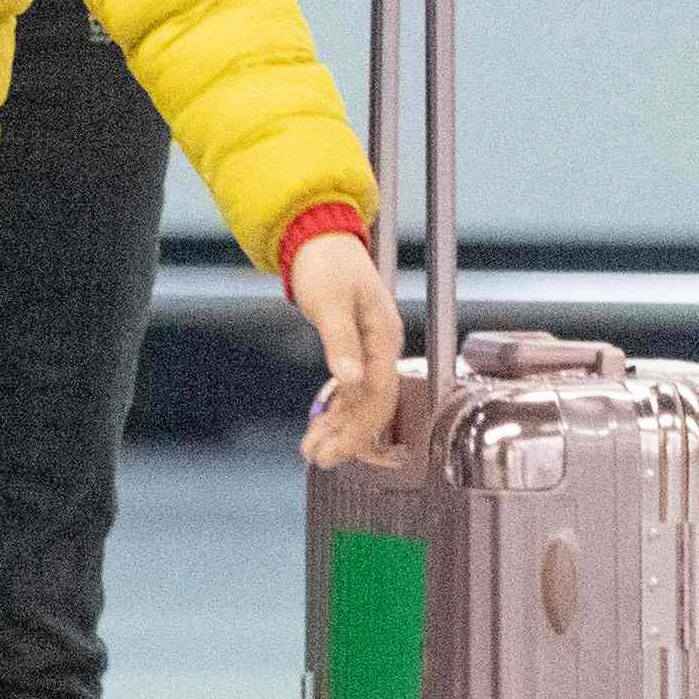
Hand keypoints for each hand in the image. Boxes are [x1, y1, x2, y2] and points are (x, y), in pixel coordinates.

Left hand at [291, 230, 406, 468]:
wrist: (320, 237)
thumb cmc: (326, 264)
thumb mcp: (330, 304)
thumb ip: (341, 343)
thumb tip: (351, 381)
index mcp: (384, 337)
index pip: (379, 394)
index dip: (360, 427)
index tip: (338, 451)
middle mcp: (382, 348)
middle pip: (372, 404)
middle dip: (348, 436)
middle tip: (320, 461)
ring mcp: (370, 350)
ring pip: (360, 401)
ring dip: (339, 428)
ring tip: (314, 453)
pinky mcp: (354, 349)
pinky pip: (350, 390)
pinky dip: (335, 410)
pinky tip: (320, 429)